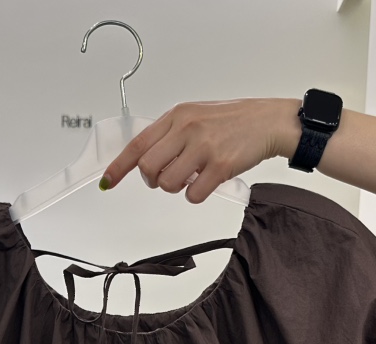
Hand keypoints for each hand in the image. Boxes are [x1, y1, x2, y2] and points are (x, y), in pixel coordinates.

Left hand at [100, 99, 297, 202]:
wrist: (269, 121)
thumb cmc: (233, 121)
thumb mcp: (196, 116)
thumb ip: (172, 134)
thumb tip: (147, 160)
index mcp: (178, 115)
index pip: (138, 144)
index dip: (119, 167)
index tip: (107, 182)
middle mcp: (187, 128)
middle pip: (149, 168)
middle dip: (153, 181)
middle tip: (167, 179)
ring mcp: (203, 147)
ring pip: (168, 184)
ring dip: (177, 188)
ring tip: (193, 177)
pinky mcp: (220, 165)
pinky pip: (193, 195)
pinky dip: (196, 195)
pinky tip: (208, 182)